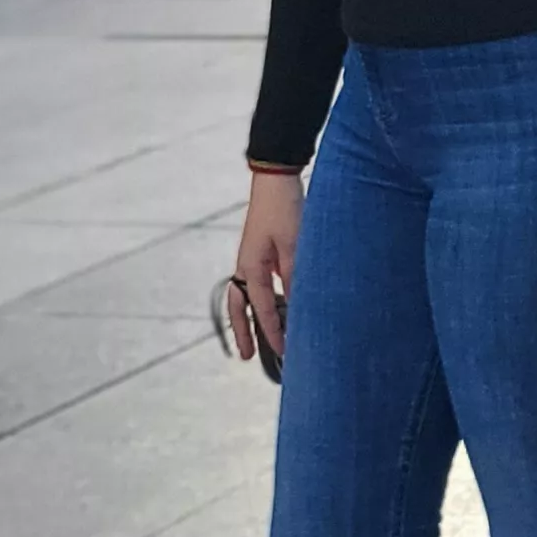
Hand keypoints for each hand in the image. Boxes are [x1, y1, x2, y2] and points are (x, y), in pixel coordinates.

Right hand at [227, 169, 301, 364]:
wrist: (276, 179)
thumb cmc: (284, 209)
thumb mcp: (295, 245)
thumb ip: (294, 277)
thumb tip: (297, 305)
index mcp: (251, 267)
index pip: (262, 309)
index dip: (272, 332)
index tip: (282, 352)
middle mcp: (247, 266)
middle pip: (239, 307)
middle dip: (243, 332)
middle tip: (246, 357)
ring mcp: (252, 258)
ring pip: (246, 296)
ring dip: (251, 317)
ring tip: (260, 337)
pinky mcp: (262, 251)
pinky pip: (258, 283)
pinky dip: (263, 299)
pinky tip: (279, 306)